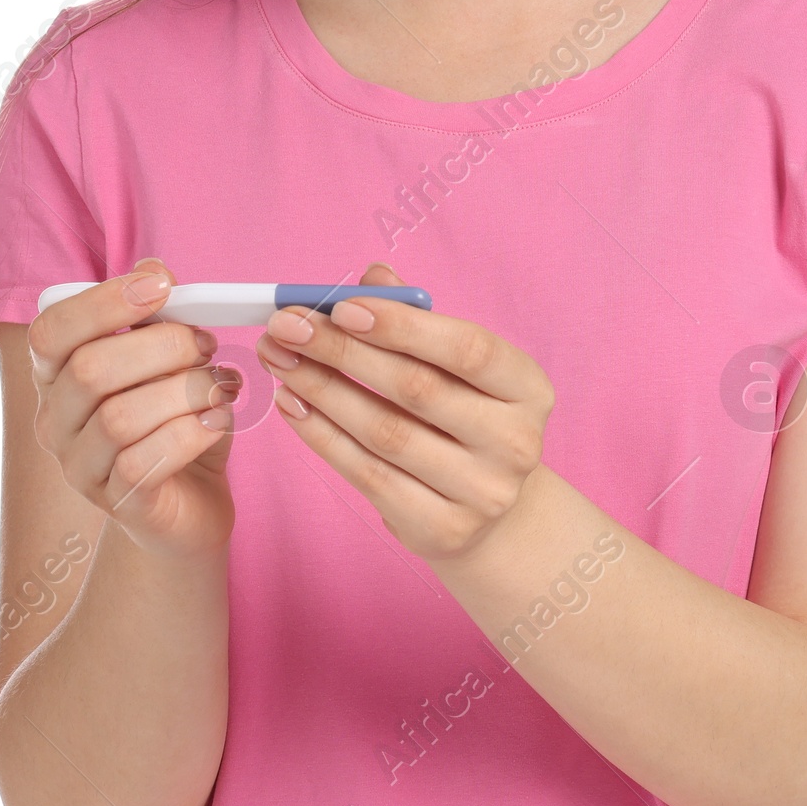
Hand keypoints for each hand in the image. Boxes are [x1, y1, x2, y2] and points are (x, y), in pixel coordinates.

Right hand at [24, 257, 242, 557]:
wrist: (192, 502)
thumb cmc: (175, 421)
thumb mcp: (169, 363)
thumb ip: (156, 318)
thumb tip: (152, 269)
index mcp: (56, 376)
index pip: (52, 331)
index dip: (104, 302)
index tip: (163, 285)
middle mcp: (55, 422)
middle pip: (90, 370)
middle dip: (162, 346)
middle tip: (207, 344)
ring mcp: (80, 467)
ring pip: (119, 417)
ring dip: (184, 391)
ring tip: (221, 386)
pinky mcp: (116, 503)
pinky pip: (142, 462)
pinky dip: (190, 433)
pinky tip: (216, 421)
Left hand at [253, 261, 554, 560]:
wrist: (490, 511)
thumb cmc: (464, 416)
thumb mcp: (457, 366)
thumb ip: (419, 319)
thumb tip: (375, 276)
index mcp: (527, 388)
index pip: (468, 349)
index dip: (402, 326)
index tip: (342, 307)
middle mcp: (514, 442)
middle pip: (417, 389)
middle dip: (342, 352)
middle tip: (287, 326)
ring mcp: (481, 492)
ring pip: (384, 433)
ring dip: (321, 390)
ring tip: (279, 359)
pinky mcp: (441, 529)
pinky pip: (367, 474)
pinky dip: (322, 435)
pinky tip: (292, 404)